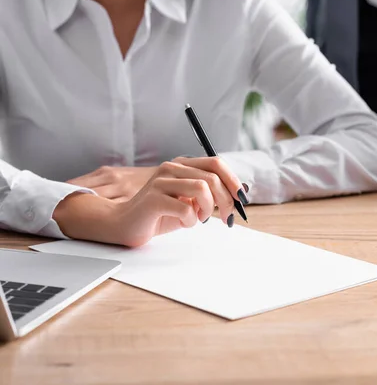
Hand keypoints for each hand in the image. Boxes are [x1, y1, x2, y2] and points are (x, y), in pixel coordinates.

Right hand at [54, 157, 247, 246]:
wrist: (123, 224)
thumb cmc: (159, 215)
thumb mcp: (189, 202)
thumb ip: (209, 194)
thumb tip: (240, 192)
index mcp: (182, 166)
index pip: (216, 163)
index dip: (233, 180)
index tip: (241, 199)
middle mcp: (171, 168)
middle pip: (212, 177)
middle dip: (226, 200)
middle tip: (226, 217)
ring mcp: (161, 182)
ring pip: (202, 189)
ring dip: (208, 209)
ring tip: (200, 219)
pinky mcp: (153, 199)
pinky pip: (185, 208)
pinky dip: (191, 220)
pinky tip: (184, 223)